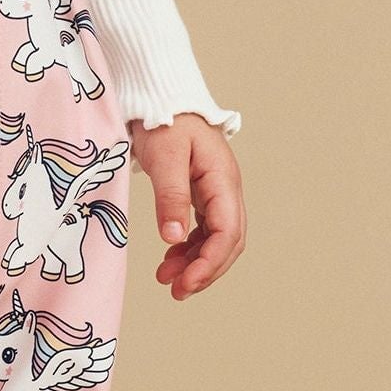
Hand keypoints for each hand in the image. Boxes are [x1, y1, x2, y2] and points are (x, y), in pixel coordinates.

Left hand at [127, 113, 245, 299]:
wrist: (162, 98)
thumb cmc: (164, 121)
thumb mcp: (165, 157)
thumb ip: (170, 196)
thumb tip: (173, 238)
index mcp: (223, 180)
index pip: (227, 232)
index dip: (210, 262)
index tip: (186, 283)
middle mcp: (226, 189)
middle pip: (228, 241)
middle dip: (206, 270)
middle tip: (177, 292)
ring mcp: (217, 192)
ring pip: (217, 239)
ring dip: (196, 262)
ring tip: (167, 280)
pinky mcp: (203, 194)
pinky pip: (204, 229)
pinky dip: (189, 248)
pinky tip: (170, 259)